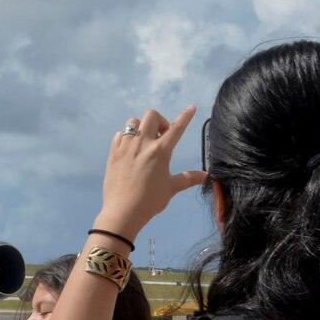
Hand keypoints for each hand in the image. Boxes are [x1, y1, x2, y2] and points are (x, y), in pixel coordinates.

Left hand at [100, 104, 205, 234]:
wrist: (122, 212)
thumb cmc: (150, 201)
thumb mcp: (171, 188)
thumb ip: (188, 178)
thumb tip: (206, 176)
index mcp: (160, 151)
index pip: (176, 128)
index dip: (186, 116)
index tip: (192, 107)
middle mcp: (142, 144)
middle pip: (152, 116)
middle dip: (160, 122)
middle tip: (161, 138)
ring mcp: (126, 147)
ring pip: (133, 122)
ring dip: (141, 128)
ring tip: (144, 143)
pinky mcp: (113, 152)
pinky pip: (119, 135)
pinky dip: (126, 138)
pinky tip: (129, 151)